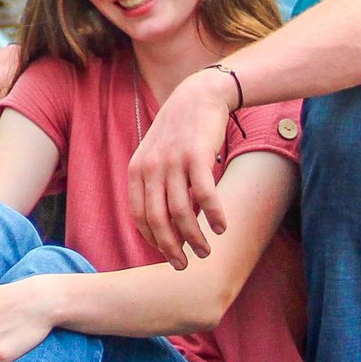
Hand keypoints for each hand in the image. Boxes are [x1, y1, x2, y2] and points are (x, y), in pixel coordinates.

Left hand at [126, 67, 237, 265]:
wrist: (198, 96)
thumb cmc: (178, 132)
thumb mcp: (156, 156)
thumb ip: (155, 186)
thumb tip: (166, 225)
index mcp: (137, 170)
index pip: (140, 216)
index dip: (154, 240)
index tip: (168, 255)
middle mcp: (151, 167)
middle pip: (158, 220)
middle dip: (172, 248)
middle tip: (185, 265)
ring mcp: (173, 161)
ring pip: (182, 211)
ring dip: (195, 237)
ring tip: (206, 251)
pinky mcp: (197, 155)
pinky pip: (205, 194)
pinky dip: (214, 215)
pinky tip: (223, 228)